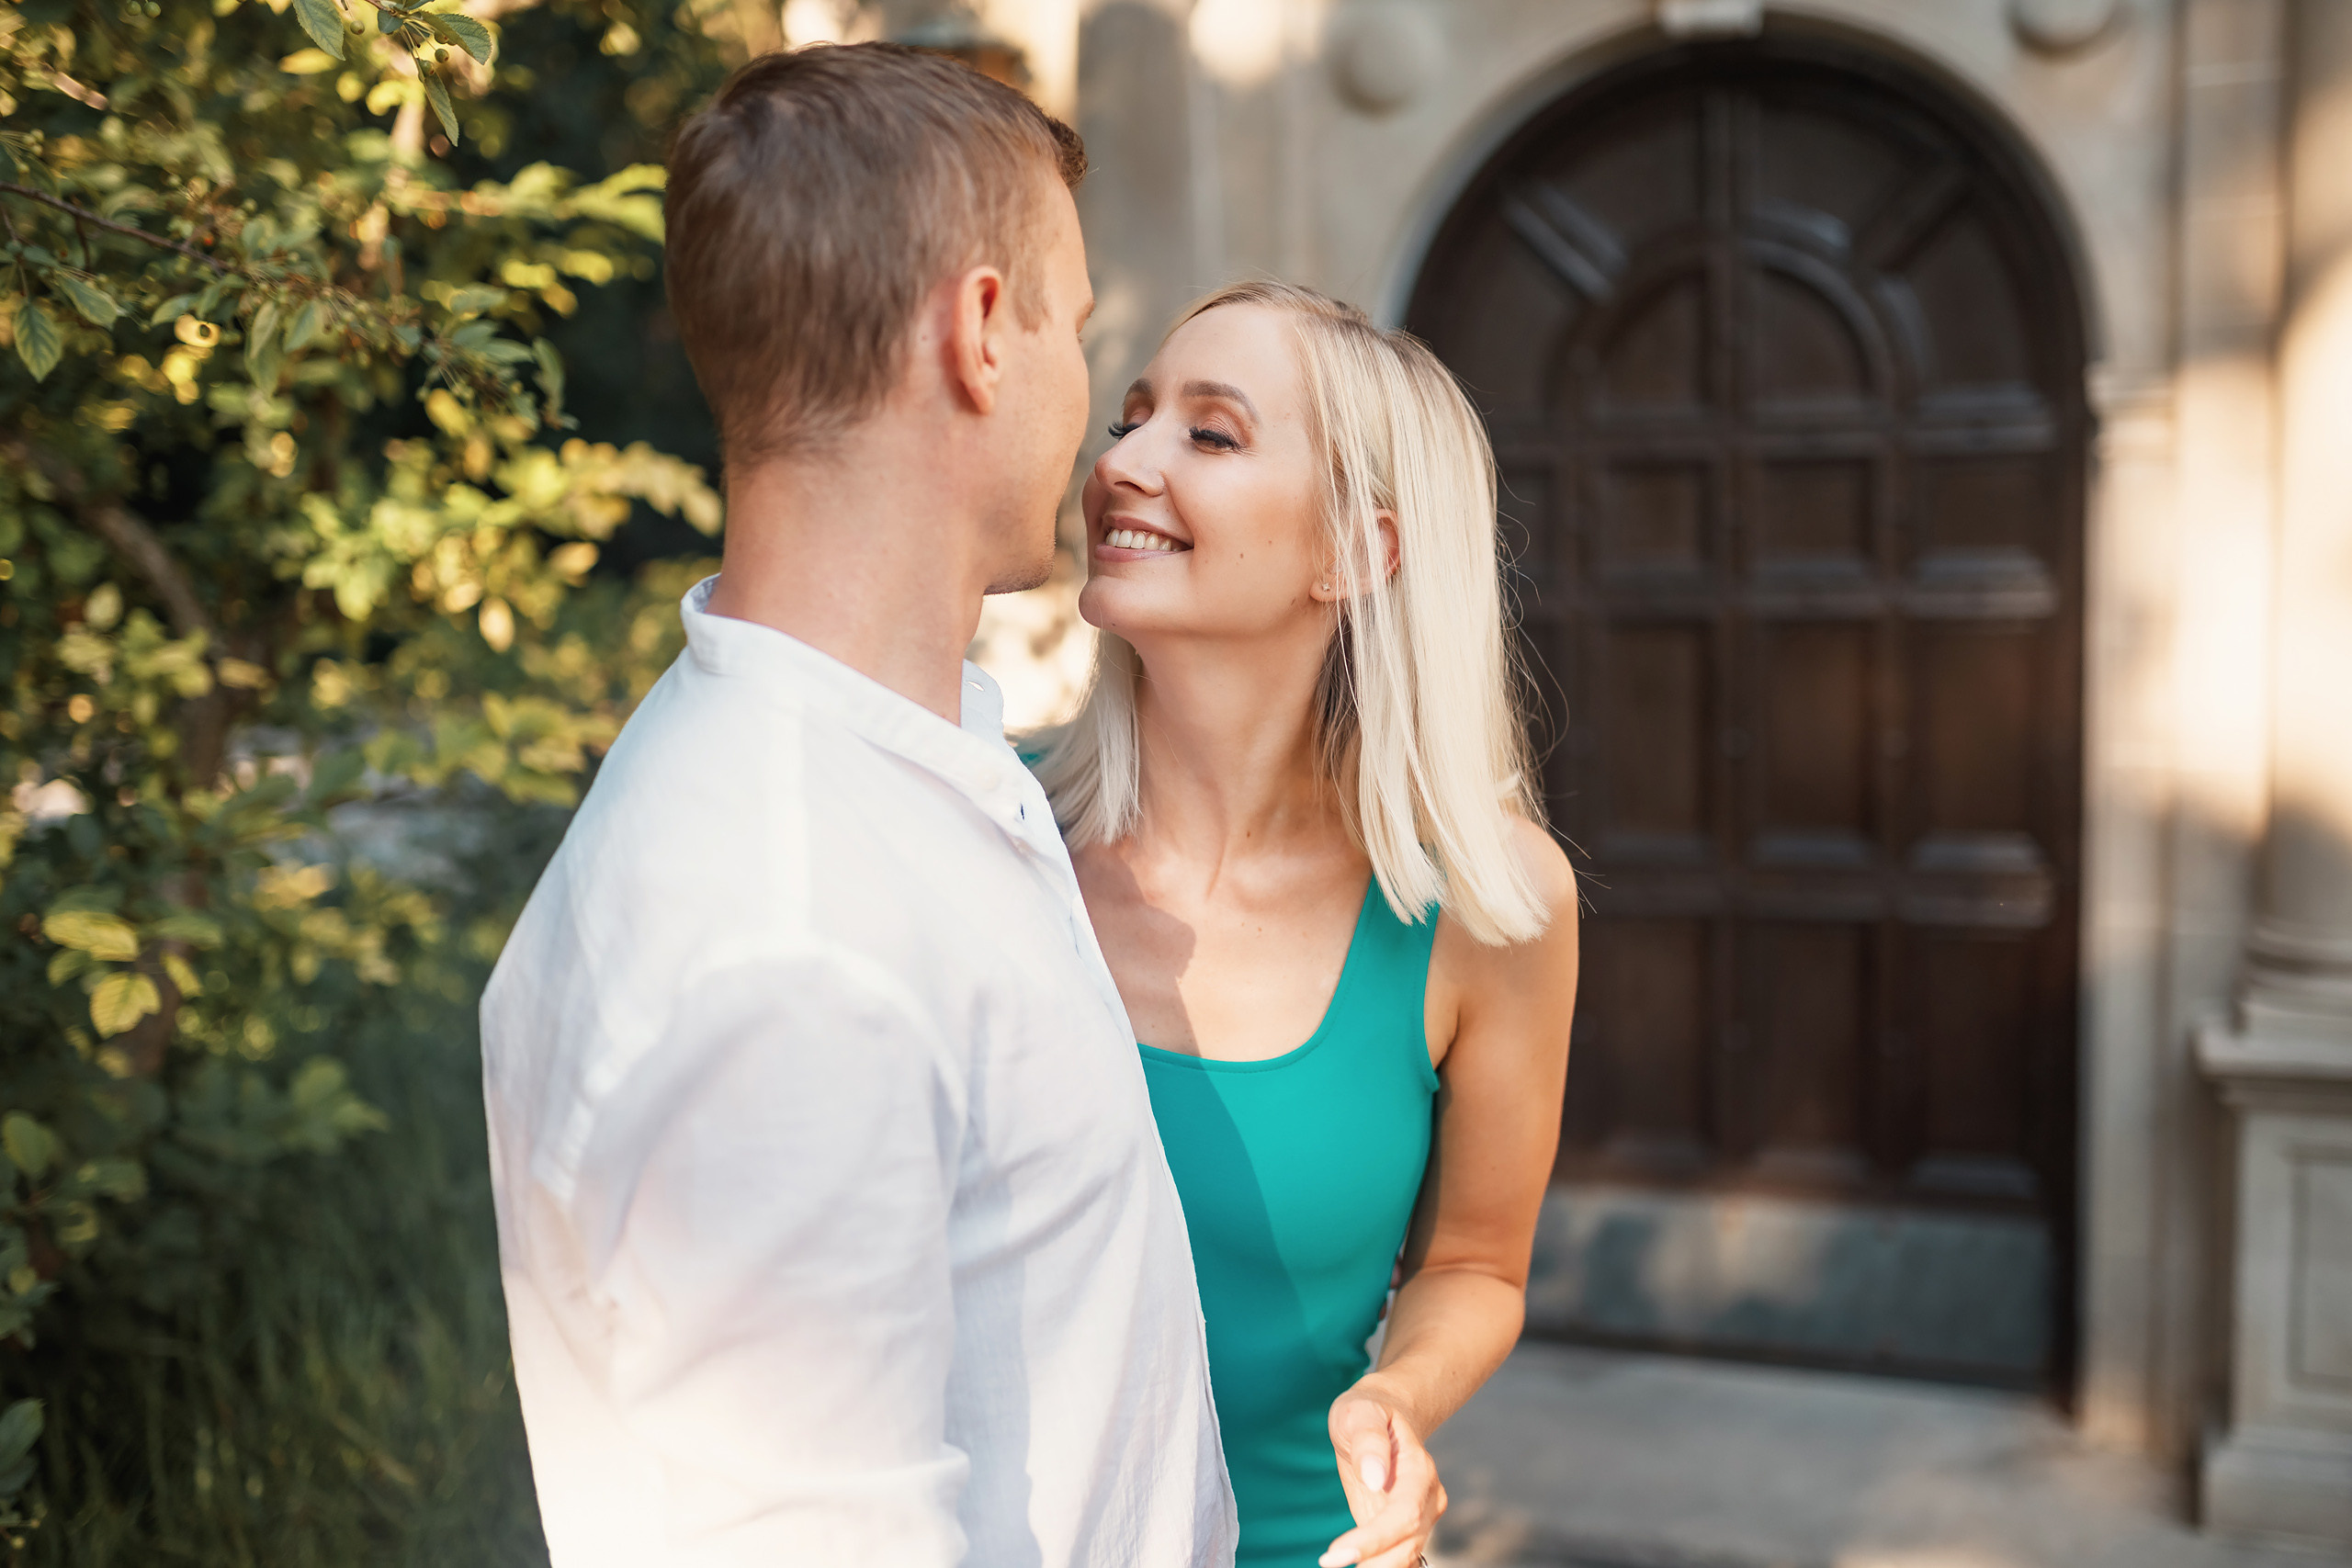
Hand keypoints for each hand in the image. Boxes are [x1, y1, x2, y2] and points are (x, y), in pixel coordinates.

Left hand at [1320, 1383, 1446, 1567]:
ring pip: (1405, 1556)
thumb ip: (1369, 1441)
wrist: (1383, 1414)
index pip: (1404, 1515)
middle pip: (1407, 1544)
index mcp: (1419, 1470)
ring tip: (1338, 1566)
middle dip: (1374, 1563)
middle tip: (1330, 1564)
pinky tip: (1357, 1567)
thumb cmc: (1368, 1412)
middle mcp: (1426, 1498)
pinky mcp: (1402, 1528)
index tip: (1338, 1553)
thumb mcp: (1360, 1413)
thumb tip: (1375, 1477)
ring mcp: (1418, 1516)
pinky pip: (1397, 1556)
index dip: (1375, 1539)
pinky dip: (1381, 1565)